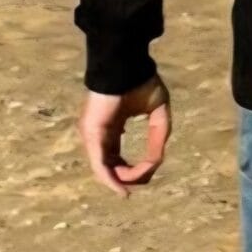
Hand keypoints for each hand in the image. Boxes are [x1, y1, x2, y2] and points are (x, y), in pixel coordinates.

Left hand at [77, 72, 171, 196]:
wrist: (126, 63)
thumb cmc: (141, 81)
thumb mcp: (158, 113)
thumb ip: (158, 137)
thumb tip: (156, 161)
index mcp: (112, 128)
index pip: (118, 158)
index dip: (135, 170)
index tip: (152, 169)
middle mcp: (99, 134)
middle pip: (110, 167)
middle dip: (128, 178)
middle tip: (142, 181)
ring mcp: (93, 134)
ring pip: (103, 170)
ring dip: (121, 181)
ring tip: (133, 188)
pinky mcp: (92, 133)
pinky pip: (99, 164)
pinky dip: (110, 179)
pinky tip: (122, 188)